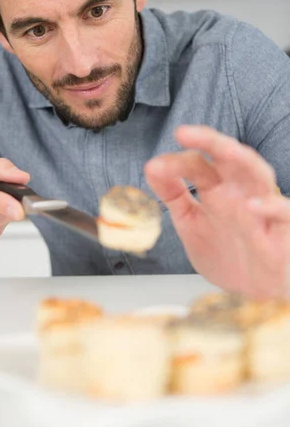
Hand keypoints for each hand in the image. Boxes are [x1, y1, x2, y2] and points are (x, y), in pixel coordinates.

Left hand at [144, 125, 289, 298]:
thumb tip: (151, 167)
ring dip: (242, 159)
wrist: (255, 294)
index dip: (176, 162)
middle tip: (184, 133)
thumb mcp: (192, 224)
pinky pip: (284, 213)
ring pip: (259, 174)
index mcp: (218, 190)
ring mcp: (263, 210)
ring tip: (223, 150)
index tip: (153, 167)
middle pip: (230, 157)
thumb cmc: (229, 255)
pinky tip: (254, 205)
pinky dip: (271, 206)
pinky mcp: (283, 232)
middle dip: (210, 141)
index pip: (199, 164)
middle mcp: (241, 193)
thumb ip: (174, 196)